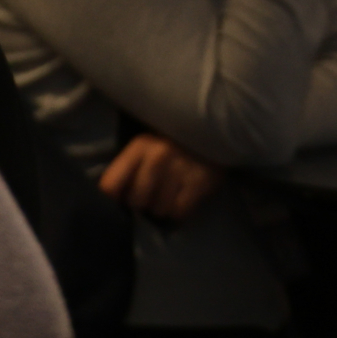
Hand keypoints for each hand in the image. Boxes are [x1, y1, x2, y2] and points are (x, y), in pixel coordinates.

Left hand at [99, 133, 223, 221]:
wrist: (217, 132)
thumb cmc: (174, 143)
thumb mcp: (147, 148)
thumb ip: (128, 169)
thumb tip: (112, 200)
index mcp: (140, 146)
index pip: (110, 185)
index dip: (115, 197)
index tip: (122, 198)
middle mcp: (159, 156)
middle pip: (135, 201)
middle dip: (143, 202)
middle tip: (154, 193)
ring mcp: (181, 169)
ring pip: (158, 210)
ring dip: (163, 207)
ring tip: (172, 193)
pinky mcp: (201, 182)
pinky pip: (179, 212)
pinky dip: (181, 211)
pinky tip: (185, 197)